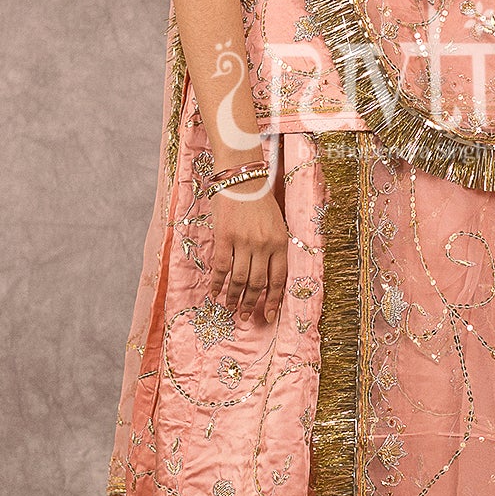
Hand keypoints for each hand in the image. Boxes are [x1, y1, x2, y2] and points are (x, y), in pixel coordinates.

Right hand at [208, 170, 290, 323]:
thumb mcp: (276, 225)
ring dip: (233, 297)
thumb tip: (268, 276)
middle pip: (257, 283)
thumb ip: (274, 248)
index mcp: (280, 242)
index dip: (272, 300)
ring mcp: (244, 241)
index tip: (267, 316)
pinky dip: (217, 282)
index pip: (278, 279)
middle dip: (251, 303)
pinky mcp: (225, 236)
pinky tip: (213, 292)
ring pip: (239, 279)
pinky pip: (221, 266)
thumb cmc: (259, 201)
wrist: (242, 177)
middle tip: (244, 317)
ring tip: (229, 308)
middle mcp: (264, 244)